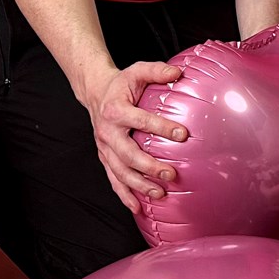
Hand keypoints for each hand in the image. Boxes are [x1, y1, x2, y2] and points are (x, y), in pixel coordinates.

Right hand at [82, 61, 186, 212]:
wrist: (96, 93)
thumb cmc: (122, 84)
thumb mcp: (137, 70)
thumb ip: (157, 70)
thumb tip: (179, 74)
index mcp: (116, 110)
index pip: (140, 120)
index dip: (161, 128)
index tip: (183, 134)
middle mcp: (107, 132)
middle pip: (127, 154)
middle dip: (149, 166)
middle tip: (171, 173)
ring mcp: (104, 148)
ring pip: (120, 171)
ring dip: (139, 185)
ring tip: (160, 193)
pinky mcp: (105, 158)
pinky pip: (113, 180)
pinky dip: (124, 195)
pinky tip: (137, 208)